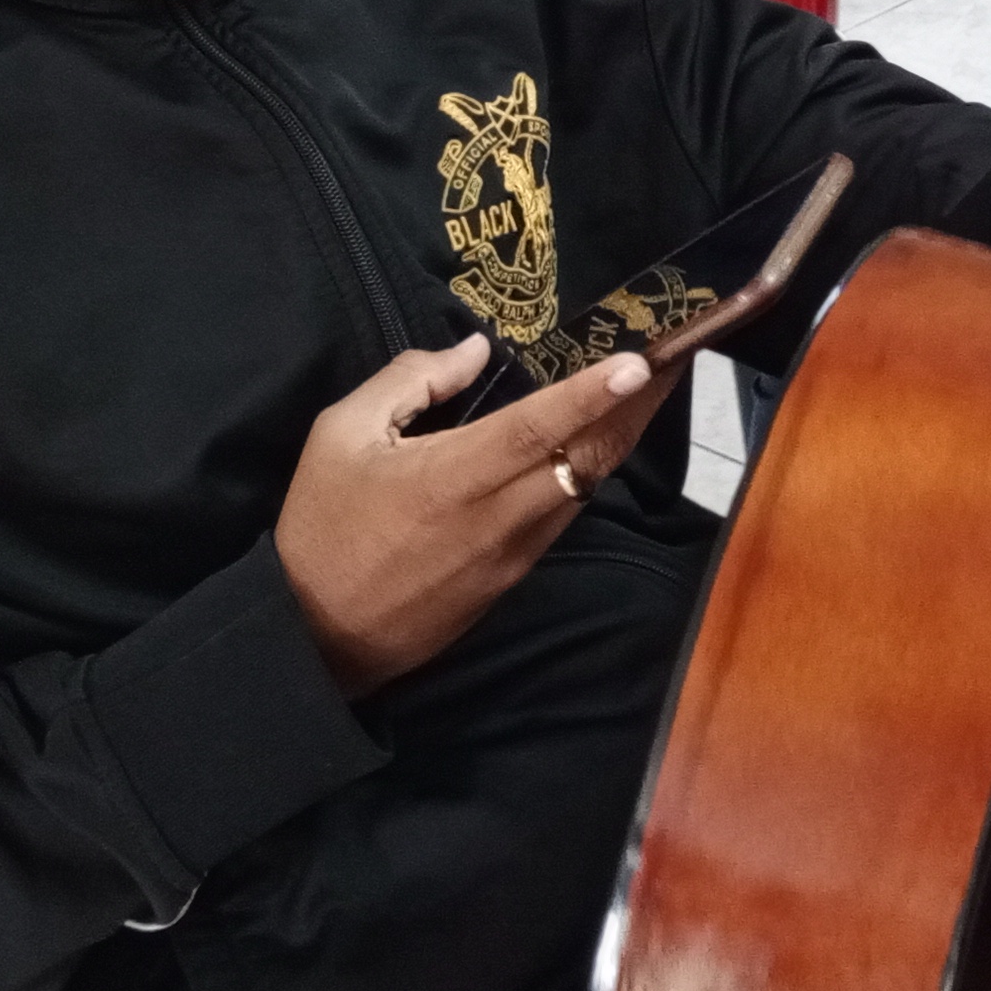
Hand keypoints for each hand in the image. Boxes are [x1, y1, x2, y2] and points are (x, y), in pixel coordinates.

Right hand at [274, 338, 661, 695]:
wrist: (313, 639)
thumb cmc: (322, 526)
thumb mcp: (341, 435)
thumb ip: (410, 381)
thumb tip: (475, 350)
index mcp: (454, 477)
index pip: (539, 426)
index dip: (594, 392)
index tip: (643, 360)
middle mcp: (498, 518)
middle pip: (587, 456)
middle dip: (638, 406)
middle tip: (677, 356)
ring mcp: (512, 556)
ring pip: (584, 487)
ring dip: (620, 436)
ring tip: (649, 388)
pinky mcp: (511, 580)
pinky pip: (562, 516)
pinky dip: (587, 473)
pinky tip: (594, 443)